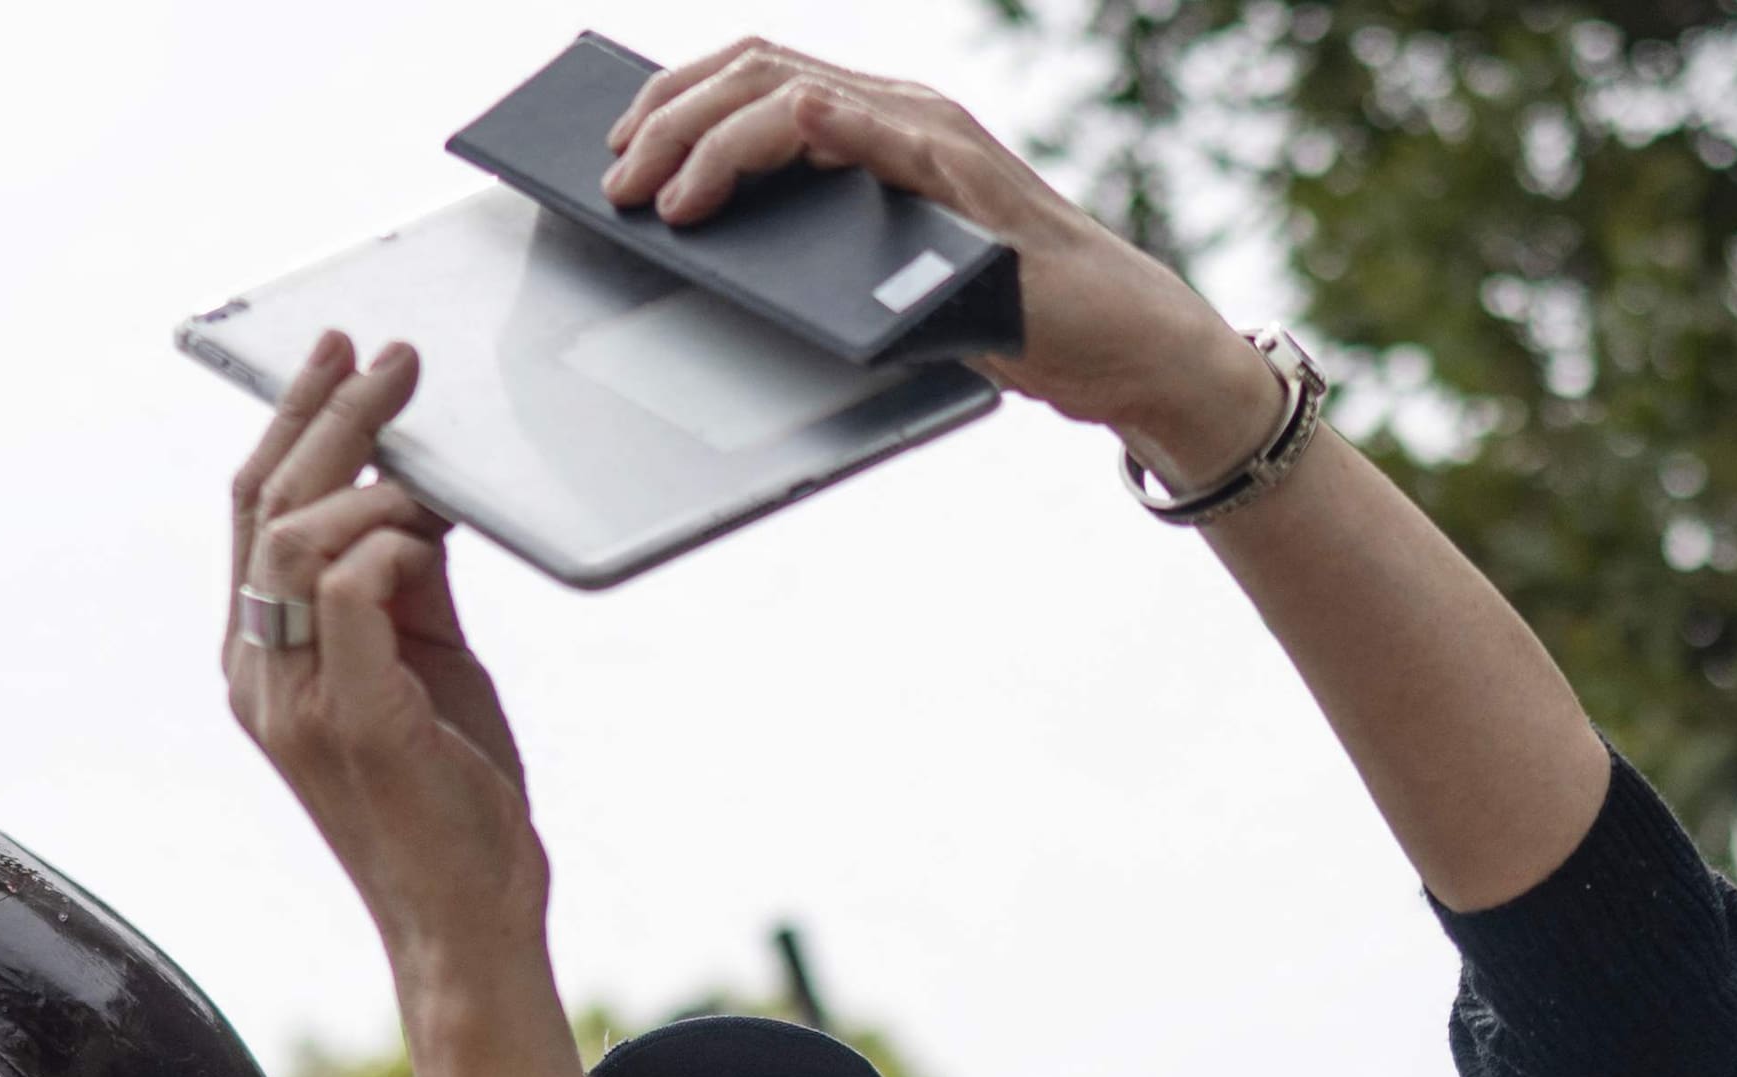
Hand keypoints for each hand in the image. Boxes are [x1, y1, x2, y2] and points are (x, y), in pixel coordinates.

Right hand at [223, 335, 553, 985]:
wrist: (468, 924)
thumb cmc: (452, 803)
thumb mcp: (428, 668)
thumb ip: (408, 587)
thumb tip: (418, 496)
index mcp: (264, 660)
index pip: (254, 514)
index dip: (291, 423)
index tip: (338, 356)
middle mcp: (260, 675)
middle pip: (265, 504)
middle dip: (327, 413)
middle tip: (389, 358)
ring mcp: (296, 700)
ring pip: (294, 535)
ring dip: (366, 472)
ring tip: (427, 458)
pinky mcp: (354, 720)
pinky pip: (346, 591)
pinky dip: (388, 541)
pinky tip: (429, 535)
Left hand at [604, 40, 1291, 489]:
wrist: (1121, 344)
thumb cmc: (1007, 313)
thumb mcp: (888, 272)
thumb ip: (823, 243)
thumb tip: (715, 251)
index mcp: (873, 122)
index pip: (753, 75)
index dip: (673, 100)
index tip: (615, 149)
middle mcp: (898, 110)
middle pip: (755, 73)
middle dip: (669, 121)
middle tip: (617, 184)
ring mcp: (932, 139)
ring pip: (794, 97)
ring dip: (714, 139)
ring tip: (667, 195)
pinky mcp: (968, 183)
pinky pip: (884, 138)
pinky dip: (829, 126)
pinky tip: (787, 125)